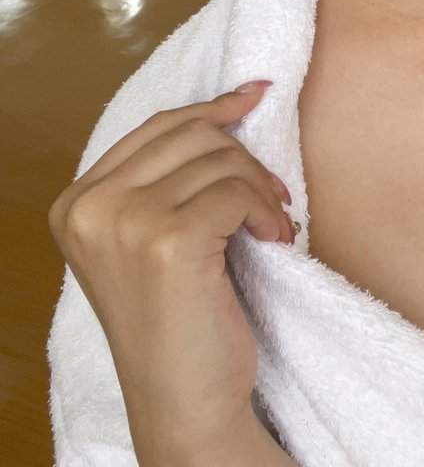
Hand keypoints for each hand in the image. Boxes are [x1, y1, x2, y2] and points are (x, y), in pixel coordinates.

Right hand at [47, 80, 295, 460]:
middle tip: (273, 195)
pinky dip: (268, 213)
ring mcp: (124, 222)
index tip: (255, 94)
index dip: (212, 108)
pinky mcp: (168, 241)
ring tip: (272, 224)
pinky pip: (238, 193)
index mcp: (76, 202)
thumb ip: (168, 177)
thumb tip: (234, 102)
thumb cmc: (178, 320)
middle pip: (192, 135)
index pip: (156, 127)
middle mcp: (90, 207)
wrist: (184, 401)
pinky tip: (275, 241)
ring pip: (221, 160)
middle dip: (244, 157)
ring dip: (262, 189)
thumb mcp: (152, 237)